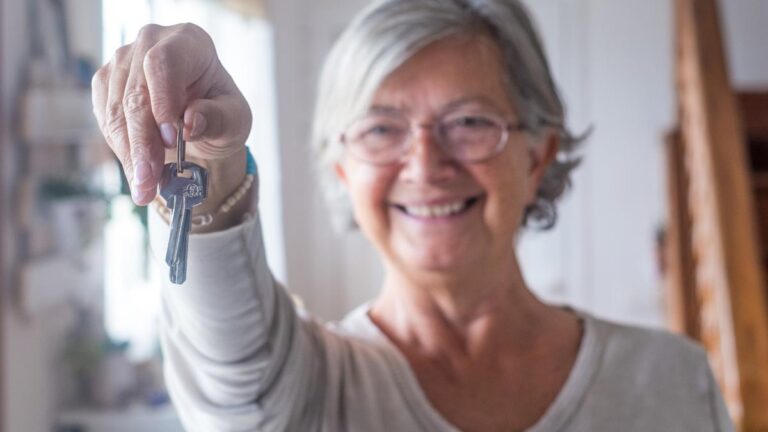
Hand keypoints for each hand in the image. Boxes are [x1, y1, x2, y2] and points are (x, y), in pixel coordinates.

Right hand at [91, 23, 252, 205]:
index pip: (164, 62)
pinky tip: (137, 173)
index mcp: (189, 42)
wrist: (200, 120)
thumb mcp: (235, 120)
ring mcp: (123, 62)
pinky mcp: (106, 84)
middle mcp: (150, 43)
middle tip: (149, 181)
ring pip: (116, 110)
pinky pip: (105, 119)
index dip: (162, 100)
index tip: (170, 139)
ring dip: (128, 154)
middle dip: (141, 143)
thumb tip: (189, 124)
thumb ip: (217, 119)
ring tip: (144, 189)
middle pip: (136, 93)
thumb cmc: (221, 112)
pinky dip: (121, 150)